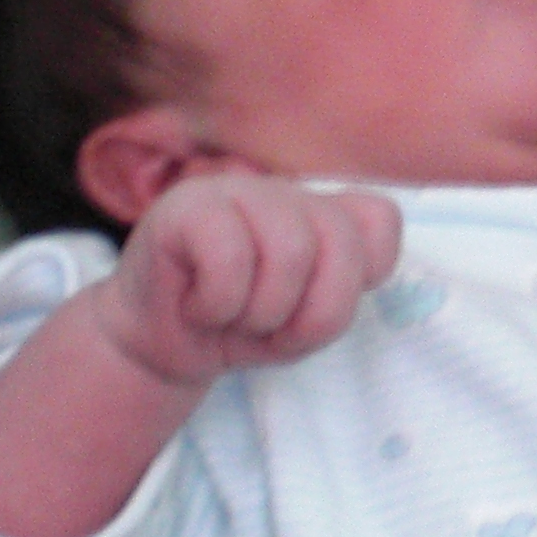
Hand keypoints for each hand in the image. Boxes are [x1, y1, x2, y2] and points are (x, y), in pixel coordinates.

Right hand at [106, 177, 402, 387]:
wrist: (156, 346)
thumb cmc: (237, 329)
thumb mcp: (303, 327)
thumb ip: (336, 297)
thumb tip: (342, 268)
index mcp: (322, 213)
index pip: (380, 219)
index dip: (357, 280)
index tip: (312, 309)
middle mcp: (286, 193)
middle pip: (341, 241)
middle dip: (310, 312)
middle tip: (268, 326)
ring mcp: (237, 191)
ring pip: (291, 250)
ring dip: (261, 312)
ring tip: (230, 315)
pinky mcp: (187, 205)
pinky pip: (230, 256)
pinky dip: (217, 304)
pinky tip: (195, 304)